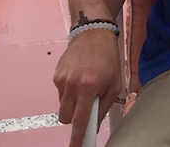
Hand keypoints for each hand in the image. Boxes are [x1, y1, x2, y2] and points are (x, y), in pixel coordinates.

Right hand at [53, 29, 121, 146]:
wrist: (93, 32)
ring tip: (84, 85)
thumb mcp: (114, 83)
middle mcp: (71, 85)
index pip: (79, 120)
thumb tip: (94, 126)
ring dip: (72, 103)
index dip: (77, 138)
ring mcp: (61, 80)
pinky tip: (78, 76)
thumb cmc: (108, 58)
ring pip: (62, 106)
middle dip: (75, 117)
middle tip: (87, 104)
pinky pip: (60, 93)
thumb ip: (104, 107)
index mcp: (88, 87)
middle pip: (66, 118)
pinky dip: (68, 91)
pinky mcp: (55, 75)